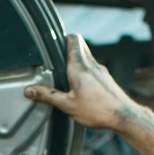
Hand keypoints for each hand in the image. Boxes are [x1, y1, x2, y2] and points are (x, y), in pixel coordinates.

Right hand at [25, 35, 140, 131]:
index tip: (55, 43)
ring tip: (67, 76)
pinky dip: (86, 72)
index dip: (63, 38)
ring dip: (77, 62)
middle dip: (67, 51)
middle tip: (57, 61)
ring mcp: (101, 71)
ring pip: (87, 58)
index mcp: (79, 67)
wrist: (123, 116)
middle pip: (79, 47)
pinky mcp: (107, 79)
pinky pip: (93, 69)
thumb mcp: (68, 105)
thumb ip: (48, 96)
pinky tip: (82, 88)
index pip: (73, 39)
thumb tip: (30, 91)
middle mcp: (92, 65)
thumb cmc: (98, 110)